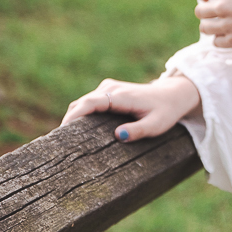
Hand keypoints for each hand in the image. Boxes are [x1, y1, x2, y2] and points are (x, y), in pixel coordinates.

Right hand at [60, 74, 200, 141]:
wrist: (173, 94)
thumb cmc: (166, 112)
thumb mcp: (157, 125)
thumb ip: (138, 131)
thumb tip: (118, 135)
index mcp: (121, 96)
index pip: (90, 103)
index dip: (74, 116)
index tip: (62, 131)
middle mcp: (111, 88)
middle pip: (81, 103)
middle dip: (68, 120)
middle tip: (58, 144)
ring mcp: (108, 88)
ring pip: (83, 102)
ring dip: (73, 118)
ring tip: (63, 140)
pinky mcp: (108, 91)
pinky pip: (89, 103)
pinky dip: (80, 115)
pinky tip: (76, 132)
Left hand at [196, 0, 231, 47]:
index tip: (210, 0)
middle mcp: (223, 5)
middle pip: (200, 11)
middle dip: (206, 13)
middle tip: (215, 16)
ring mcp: (227, 24)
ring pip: (204, 28)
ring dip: (211, 27)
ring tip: (221, 27)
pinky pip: (216, 42)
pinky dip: (221, 40)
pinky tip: (231, 36)